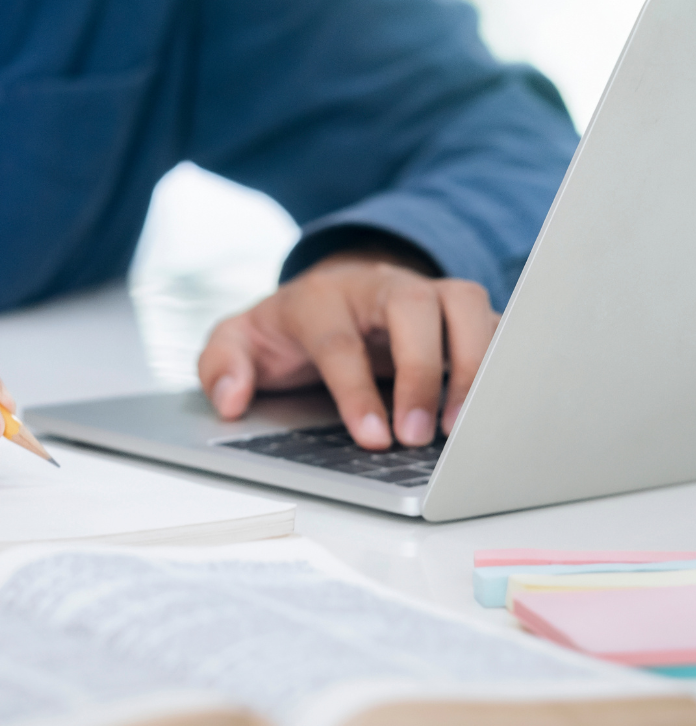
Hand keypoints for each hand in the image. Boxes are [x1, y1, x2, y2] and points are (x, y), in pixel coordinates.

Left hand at [198, 250, 499, 448]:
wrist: (324, 295)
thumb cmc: (286, 330)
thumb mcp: (237, 342)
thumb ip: (221, 365)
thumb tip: (230, 400)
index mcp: (320, 299)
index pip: (340, 341)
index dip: (357, 392)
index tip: (373, 438)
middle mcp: (378, 287)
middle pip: (414, 308)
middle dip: (422, 372)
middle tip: (418, 436)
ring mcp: (424, 293)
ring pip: (465, 305)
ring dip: (474, 364)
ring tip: (464, 427)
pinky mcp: (457, 312)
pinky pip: (494, 324)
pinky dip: (503, 362)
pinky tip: (495, 408)